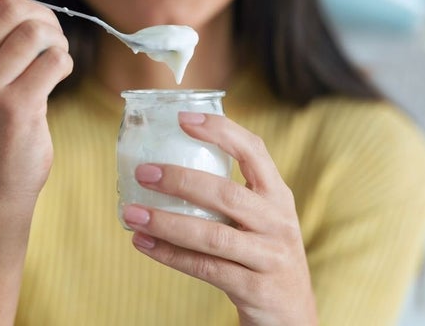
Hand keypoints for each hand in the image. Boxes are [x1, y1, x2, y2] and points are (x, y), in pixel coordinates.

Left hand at [122, 112, 316, 324]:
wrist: (292, 314)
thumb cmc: (264, 256)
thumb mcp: (262, 220)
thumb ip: (230, 197)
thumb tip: (168, 170)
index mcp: (278, 196)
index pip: (254, 151)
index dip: (220, 131)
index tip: (183, 118)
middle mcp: (278, 221)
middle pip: (227, 194)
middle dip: (181, 180)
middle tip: (144, 173)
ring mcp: (269, 256)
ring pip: (212, 234)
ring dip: (166, 222)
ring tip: (132, 213)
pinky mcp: (255, 287)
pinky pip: (205, 268)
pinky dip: (170, 255)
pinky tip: (144, 243)